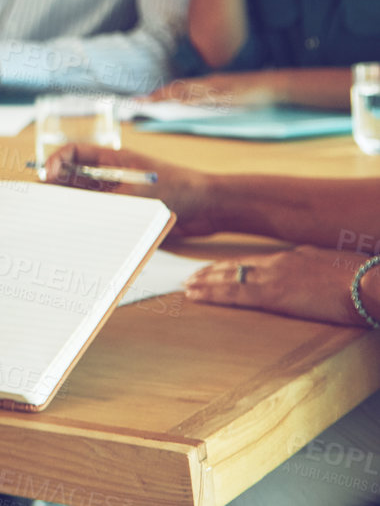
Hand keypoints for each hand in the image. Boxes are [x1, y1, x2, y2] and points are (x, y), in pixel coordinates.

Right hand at [41, 143, 219, 237]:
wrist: (210, 207)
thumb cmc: (178, 188)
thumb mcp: (136, 192)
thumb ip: (104, 198)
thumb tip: (73, 205)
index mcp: (112, 158)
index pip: (73, 152)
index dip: (56, 160)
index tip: (47, 175)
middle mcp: (111, 174)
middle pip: (74, 176)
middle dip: (57, 187)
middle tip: (43, 202)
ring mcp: (118, 194)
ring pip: (85, 198)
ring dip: (72, 206)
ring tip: (59, 219)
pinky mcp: (126, 213)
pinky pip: (100, 216)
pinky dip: (89, 222)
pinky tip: (82, 232)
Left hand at [143, 73, 276, 109]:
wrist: (273, 85)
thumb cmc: (251, 92)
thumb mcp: (226, 96)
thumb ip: (210, 99)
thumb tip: (192, 106)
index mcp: (207, 84)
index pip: (179, 88)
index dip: (160, 93)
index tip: (144, 99)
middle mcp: (209, 82)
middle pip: (178, 88)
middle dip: (157, 95)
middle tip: (139, 101)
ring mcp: (218, 87)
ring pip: (188, 91)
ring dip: (169, 95)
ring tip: (152, 101)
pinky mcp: (228, 93)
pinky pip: (207, 96)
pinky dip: (194, 98)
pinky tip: (182, 102)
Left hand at [184, 246, 374, 326]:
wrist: (369, 283)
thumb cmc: (363, 280)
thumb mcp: (338, 271)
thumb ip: (319, 273)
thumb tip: (314, 280)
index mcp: (295, 257)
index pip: (255, 261)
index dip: (234, 265)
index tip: (218, 269)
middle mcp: (279, 262)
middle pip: (237, 265)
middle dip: (212, 272)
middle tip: (192, 277)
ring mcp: (273, 276)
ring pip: (229, 276)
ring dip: (206, 282)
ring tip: (188, 286)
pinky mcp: (272, 294)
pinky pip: (233, 293)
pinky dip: (211, 293)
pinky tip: (196, 294)